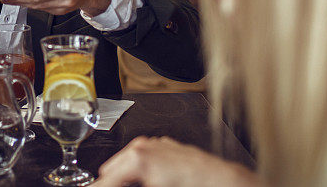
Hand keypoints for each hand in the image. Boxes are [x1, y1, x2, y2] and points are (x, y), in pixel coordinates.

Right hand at [91, 136, 261, 186]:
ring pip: (126, 162)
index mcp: (137, 158)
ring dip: (125, 177)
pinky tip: (150, 181)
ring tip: (133, 184)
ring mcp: (156, 144)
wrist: (222, 183)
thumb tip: (106, 185)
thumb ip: (121, 184)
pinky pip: (144, 157)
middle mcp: (144, 146)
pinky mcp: (166, 147)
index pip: (104, 180)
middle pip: (110, 169)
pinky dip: (140, 170)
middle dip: (112, 181)